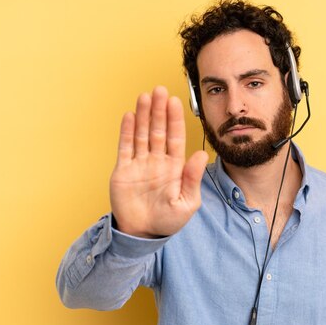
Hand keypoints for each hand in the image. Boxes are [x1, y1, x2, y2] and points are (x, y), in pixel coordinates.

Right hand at [110, 86, 208, 237]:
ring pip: (142, 134)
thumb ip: (193, 178)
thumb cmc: (168, 221)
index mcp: (175, 167)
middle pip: (158, 130)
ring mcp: (140, 163)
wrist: (142, 234)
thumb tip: (201, 154)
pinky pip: (125, 146)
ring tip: (145, 96)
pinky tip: (130, 116)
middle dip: (159, 111)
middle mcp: (157, 160)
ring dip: (143, 115)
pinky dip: (127, 131)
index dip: (175, 119)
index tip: (175, 102)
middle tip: (160, 90)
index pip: (175, 138)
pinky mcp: (124, 169)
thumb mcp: (186, 203)